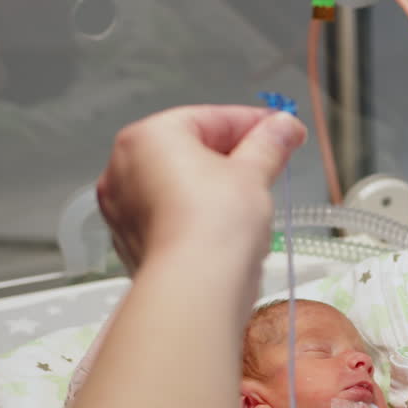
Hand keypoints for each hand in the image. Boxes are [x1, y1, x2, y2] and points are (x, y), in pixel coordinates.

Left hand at [96, 105, 306, 273]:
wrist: (194, 288)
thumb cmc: (218, 222)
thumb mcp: (253, 174)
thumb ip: (269, 144)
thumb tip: (285, 125)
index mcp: (149, 136)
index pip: (210, 118)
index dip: (254, 123)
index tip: (283, 130)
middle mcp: (123, 167)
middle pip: (188, 150)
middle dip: (231, 157)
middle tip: (270, 164)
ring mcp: (121, 208)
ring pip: (176, 185)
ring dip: (212, 187)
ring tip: (249, 200)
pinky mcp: (129, 243)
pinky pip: (168, 217)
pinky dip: (194, 216)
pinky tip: (223, 228)